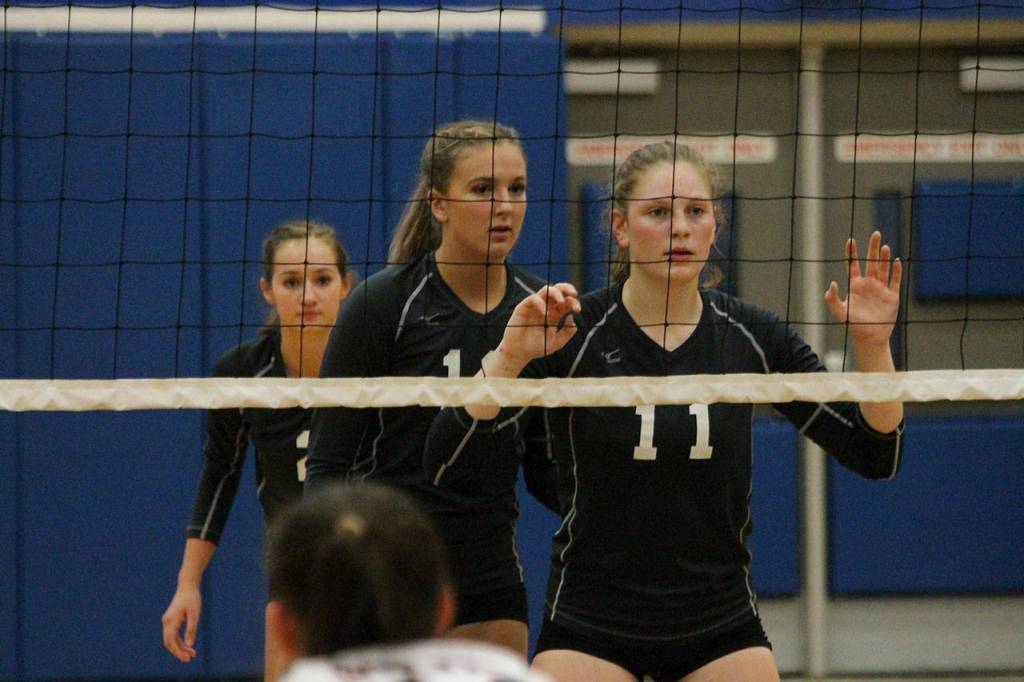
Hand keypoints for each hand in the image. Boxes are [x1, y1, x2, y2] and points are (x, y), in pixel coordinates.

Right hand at [161, 585, 200, 662]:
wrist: (187, 586)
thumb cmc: (192, 598)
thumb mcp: (194, 614)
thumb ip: (191, 629)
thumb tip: (189, 644)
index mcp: (171, 620)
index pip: (171, 641)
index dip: (178, 651)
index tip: (187, 657)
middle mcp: (166, 622)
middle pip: (169, 642)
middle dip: (178, 652)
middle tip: (189, 659)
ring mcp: (167, 621)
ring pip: (171, 639)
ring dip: (180, 647)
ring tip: (191, 654)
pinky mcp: (171, 620)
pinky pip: (173, 634)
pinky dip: (179, 641)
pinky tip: (188, 645)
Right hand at [492, 283, 580, 371]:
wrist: (519, 354)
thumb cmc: (536, 348)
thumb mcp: (557, 342)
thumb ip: (567, 332)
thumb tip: (571, 318)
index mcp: (554, 314)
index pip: (566, 301)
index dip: (573, 302)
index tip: (577, 309)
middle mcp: (546, 307)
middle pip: (558, 290)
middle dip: (567, 288)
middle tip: (574, 294)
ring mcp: (534, 306)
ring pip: (546, 290)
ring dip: (556, 293)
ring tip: (561, 302)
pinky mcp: (523, 307)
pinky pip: (533, 298)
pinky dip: (541, 303)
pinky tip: (545, 314)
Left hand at [825, 231, 901, 349]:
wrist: (870, 338)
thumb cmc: (852, 325)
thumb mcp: (839, 311)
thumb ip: (832, 299)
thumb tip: (831, 284)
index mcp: (855, 285)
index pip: (853, 265)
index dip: (852, 253)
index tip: (850, 240)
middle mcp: (869, 284)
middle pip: (871, 262)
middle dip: (873, 248)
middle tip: (876, 233)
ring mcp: (881, 289)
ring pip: (883, 269)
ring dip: (884, 258)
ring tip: (885, 246)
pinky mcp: (892, 296)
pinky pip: (895, 281)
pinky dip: (896, 271)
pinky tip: (896, 261)